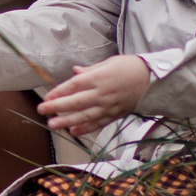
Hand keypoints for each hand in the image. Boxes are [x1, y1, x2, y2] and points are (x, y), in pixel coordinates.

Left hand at [36, 54, 152, 136]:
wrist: (154, 80)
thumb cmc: (131, 67)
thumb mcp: (110, 62)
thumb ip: (91, 70)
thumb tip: (75, 72)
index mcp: (100, 77)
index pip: (75, 85)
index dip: (59, 92)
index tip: (47, 97)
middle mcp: (102, 93)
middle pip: (76, 102)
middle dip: (57, 107)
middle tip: (42, 111)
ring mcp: (109, 106)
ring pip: (85, 116)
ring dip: (67, 121)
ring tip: (52, 125)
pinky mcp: (116, 114)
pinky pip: (99, 123)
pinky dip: (86, 129)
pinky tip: (74, 132)